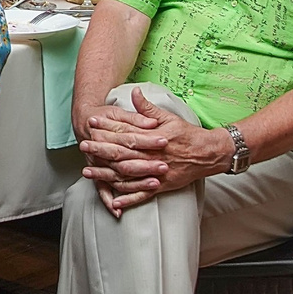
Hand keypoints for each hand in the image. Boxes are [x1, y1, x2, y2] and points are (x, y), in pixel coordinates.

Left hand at [79, 91, 226, 212]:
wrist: (209, 153)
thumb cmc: (187, 134)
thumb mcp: (169, 117)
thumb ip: (148, 108)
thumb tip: (134, 92)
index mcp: (153, 137)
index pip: (125, 131)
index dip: (107, 127)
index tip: (92, 123)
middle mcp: (152, 155)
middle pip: (122, 153)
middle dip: (100, 150)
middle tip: (83, 147)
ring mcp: (156, 172)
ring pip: (127, 175)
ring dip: (106, 174)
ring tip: (88, 172)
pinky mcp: (161, 185)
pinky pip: (142, 194)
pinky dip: (128, 198)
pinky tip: (114, 201)